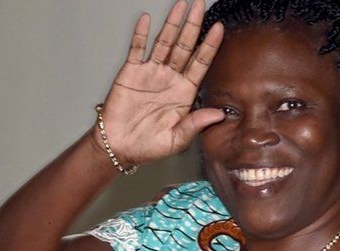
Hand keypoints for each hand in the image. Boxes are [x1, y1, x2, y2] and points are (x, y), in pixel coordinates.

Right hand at [95, 0, 224, 165]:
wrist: (120, 147)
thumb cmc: (148, 146)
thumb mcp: (177, 139)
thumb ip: (196, 124)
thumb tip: (219, 114)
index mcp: (184, 93)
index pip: (200, 64)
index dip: (210, 46)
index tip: (219, 28)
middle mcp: (170, 79)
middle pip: (185, 46)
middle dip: (193, 25)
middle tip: (200, 5)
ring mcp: (151, 73)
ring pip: (164, 43)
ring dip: (172, 24)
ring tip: (181, 6)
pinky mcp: (131, 72)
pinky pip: (137, 49)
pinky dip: (141, 34)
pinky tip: (147, 20)